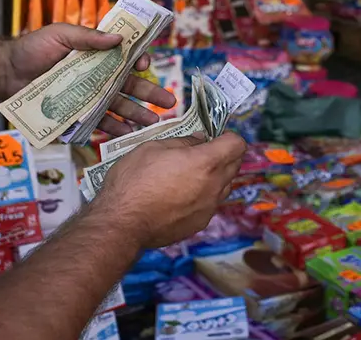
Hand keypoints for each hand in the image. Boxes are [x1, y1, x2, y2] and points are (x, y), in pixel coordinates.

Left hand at [4, 24, 176, 134]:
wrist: (7, 72)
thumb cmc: (33, 48)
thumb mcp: (60, 34)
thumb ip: (89, 37)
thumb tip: (119, 38)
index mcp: (99, 53)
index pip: (127, 57)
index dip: (140, 61)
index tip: (144, 65)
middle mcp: (99, 75)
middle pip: (131, 85)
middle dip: (151, 94)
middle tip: (169, 102)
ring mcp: (90, 96)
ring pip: (120, 106)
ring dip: (137, 115)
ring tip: (153, 124)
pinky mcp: (78, 113)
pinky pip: (99, 122)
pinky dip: (113, 129)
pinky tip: (127, 134)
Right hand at [96, 132, 246, 248]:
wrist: (122, 223)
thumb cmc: (134, 180)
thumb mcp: (153, 148)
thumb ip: (182, 142)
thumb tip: (199, 139)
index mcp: (206, 162)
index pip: (237, 144)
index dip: (227, 137)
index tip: (214, 137)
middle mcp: (214, 186)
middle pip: (235, 165)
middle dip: (224, 155)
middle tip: (201, 153)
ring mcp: (209, 207)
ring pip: (225, 186)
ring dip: (216, 177)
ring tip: (190, 175)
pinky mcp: (200, 223)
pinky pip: (210, 204)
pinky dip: (203, 196)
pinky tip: (180, 196)